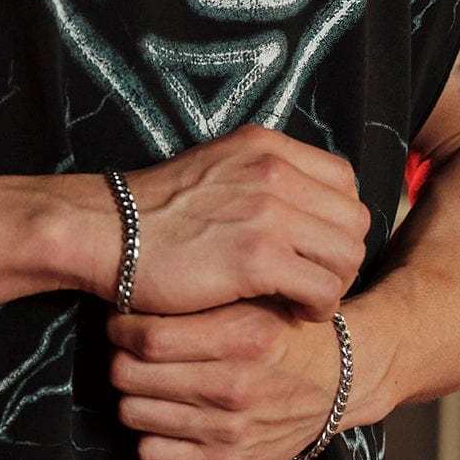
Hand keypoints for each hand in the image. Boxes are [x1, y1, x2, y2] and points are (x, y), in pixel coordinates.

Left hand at [105, 294, 346, 459]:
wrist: (339, 379)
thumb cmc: (284, 330)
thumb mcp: (255, 299)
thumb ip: (203, 296)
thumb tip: (136, 290)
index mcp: (242, 338)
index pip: (148, 337)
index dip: (121, 326)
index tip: (122, 320)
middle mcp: (235, 386)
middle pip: (130, 375)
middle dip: (120, 357)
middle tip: (129, 349)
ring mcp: (231, 429)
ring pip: (133, 412)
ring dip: (132, 394)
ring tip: (147, 379)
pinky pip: (151, 454)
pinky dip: (148, 432)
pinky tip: (164, 413)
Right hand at [116, 125, 370, 320]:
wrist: (105, 231)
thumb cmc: (158, 212)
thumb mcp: (219, 169)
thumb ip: (265, 178)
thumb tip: (309, 212)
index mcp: (267, 146)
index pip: (345, 180)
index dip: (337, 220)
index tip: (312, 246)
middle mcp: (274, 170)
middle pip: (353, 220)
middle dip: (340, 256)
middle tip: (311, 279)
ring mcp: (267, 212)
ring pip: (347, 256)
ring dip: (332, 284)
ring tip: (301, 297)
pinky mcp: (257, 258)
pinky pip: (323, 288)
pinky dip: (316, 307)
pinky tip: (290, 312)